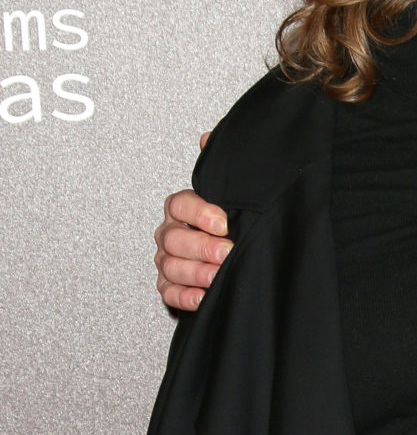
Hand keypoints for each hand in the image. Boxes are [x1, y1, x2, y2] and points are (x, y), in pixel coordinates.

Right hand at [155, 133, 231, 310]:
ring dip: (196, 272)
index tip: (224, 222)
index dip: (200, 213)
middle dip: (202, 247)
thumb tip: (207, 138)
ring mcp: (166, 259)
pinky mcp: (169, 285)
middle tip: (227, 252)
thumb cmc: (226, 220)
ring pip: (171, 266)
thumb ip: (217, 167)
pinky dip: (185, 296)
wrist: (231, 252)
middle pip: (174, 239)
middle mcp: (169, 232)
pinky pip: (169, 292)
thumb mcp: (226, 192)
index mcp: (180, 208)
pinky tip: (203, 296)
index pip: (180, 204)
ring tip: (218, 276)